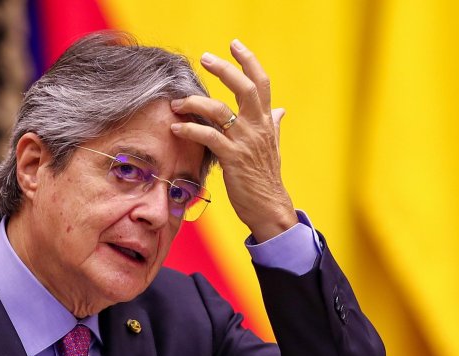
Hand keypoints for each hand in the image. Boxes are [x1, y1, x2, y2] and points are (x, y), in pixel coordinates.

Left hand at [170, 39, 296, 242]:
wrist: (270, 207)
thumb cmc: (266, 178)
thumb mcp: (273, 147)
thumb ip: (275, 125)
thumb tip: (282, 111)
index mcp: (267, 122)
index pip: (261, 83)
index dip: (248, 61)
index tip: (234, 44)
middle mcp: (257, 127)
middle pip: (244, 87)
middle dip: (224, 69)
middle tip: (204, 58)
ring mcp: (245, 142)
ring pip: (219, 110)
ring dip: (195, 103)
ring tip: (177, 103)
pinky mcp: (232, 158)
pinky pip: (208, 136)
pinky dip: (189, 130)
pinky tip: (176, 128)